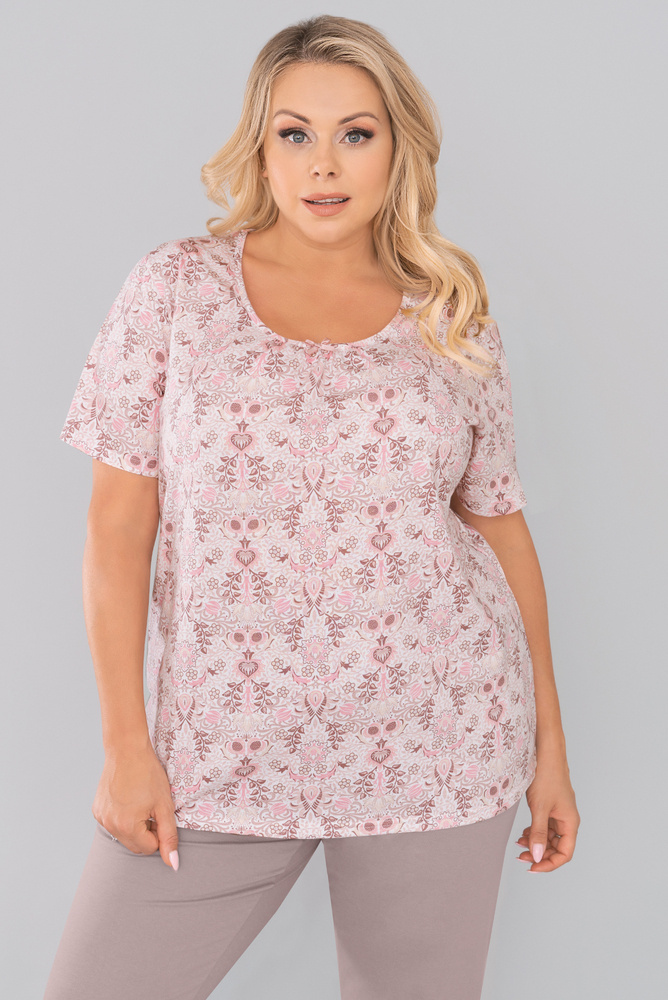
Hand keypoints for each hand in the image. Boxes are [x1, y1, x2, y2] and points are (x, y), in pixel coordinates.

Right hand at [92, 741, 180, 870]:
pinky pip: (114, 824)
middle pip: (135, 845)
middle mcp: (110, 825)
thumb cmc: (148, 774)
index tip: (160, 813)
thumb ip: (169, 837)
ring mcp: (101, 818)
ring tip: (140, 802)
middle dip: (147, 833)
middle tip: (152, 808)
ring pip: (124, 836)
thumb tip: (173, 865)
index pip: (149, 848)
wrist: (126, 750)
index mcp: (127, 826)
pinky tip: (128, 799)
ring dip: (135, 826)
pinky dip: (123, 818)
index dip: (159, 833)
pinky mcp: (97, 810)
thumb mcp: (164, 805)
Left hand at [516, 754, 579, 872]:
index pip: (565, 854)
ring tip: (519, 844)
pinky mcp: (550, 806)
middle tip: (521, 856)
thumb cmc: (546, 776)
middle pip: (556, 847)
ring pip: (549, 837)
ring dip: (536, 843)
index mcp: (570, 822)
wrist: (545, 752)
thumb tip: (537, 857)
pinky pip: (544, 826)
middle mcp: (567, 820)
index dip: (549, 864)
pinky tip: (523, 833)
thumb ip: (538, 833)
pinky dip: (534, 832)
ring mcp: (558, 813)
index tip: (532, 867)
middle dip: (540, 854)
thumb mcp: (539, 807)